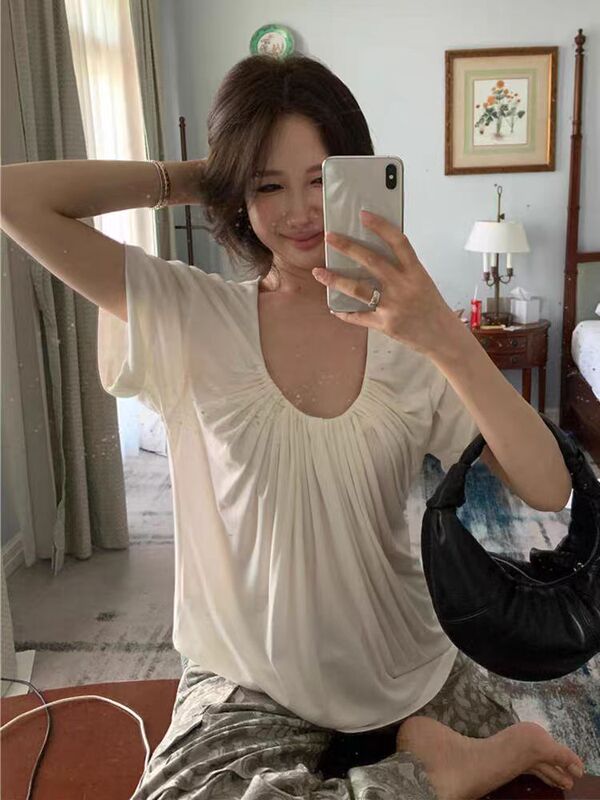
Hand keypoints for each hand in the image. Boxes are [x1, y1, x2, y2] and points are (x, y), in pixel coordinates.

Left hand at [312, 210, 460, 357]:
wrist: (442, 337)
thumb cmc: (431, 307)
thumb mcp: (422, 281)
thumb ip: (402, 269)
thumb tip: (372, 255)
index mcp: (415, 272)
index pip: (398, 242)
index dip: (381, 226)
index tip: (364, 215)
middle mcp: (403, 286)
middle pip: (371, 261)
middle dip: (347, 247)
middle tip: (329, 237)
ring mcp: (393, 306)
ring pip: (358, 289)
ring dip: (335, 280)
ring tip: (319, 272)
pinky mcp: (385, 324)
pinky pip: (358, 317)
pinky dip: (344, 312)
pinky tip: (334, 308)